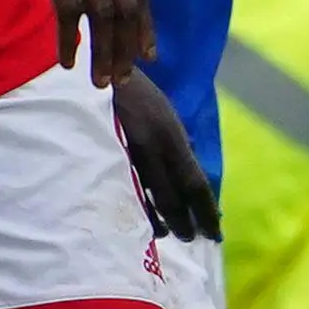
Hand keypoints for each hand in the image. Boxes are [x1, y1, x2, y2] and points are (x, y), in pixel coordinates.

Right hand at [0, 0, 151, 81]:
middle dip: (129, 47)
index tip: (150, 54)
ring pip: (104, 13)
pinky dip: (71, 39)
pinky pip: (69, 8)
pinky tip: (67, 62)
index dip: (146, 24)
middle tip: (122, 79)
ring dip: (105, 52)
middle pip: (127, 7)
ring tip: (100, 81)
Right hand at [112, 69, 218, 240]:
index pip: (194, 182)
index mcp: (171, 136)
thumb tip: (188, 168)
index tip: (216, 230)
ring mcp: (125, 151)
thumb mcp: (161, 112)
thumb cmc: (130, 90)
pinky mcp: (102, 152)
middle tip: (195, 238)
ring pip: (147, 196)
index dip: (206, 210)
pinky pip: (122, 187)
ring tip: (170, 235)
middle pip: (174, 196)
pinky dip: (135, 207)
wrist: (93, 70)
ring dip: (162, 219)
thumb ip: (174, 142)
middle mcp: (152, 147)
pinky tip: (142, 221)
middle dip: (187, 221)